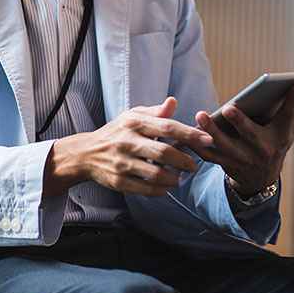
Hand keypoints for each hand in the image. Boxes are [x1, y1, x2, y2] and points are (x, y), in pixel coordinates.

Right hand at [44, 97, 210, 197]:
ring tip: (178, 177)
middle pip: (163, 152)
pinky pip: (145, 189)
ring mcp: (121, 162)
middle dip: (184, 160)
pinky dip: (160, 190)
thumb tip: (173, 102)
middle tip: (194, 165)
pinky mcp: (118, 181)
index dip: (189, 133)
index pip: (166, 126)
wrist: (86, 153)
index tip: (207, 139)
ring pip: (156, 173)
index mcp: (133, 123)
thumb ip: (155, 112)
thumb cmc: (115, 133)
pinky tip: (164, 186)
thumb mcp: (132, 117)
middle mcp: (127, 141)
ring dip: (173, 177)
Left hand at [191, 83, 293, 195]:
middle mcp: (263, 149)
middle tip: (229, 107)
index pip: (288, 116)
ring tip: (200, 116)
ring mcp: (243, 159)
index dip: (293, 100)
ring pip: (226, 146)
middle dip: (240, 121)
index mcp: (281, 137)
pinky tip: (188, 133)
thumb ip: (293, 111)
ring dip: (211, 132)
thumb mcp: (288, 132)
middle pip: (251, 134)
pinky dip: (197, 145)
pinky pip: (209, 156)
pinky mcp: (226, 164)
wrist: (261, 179)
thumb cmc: (274, 144)